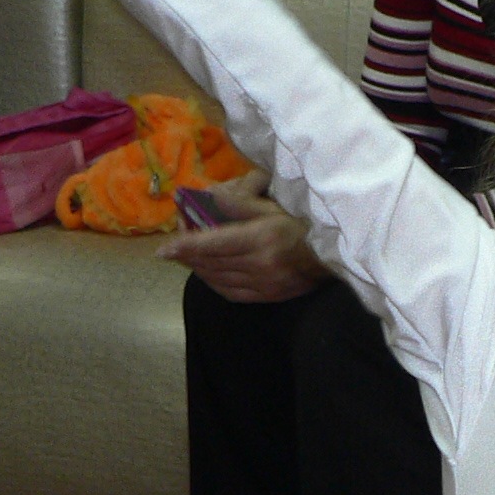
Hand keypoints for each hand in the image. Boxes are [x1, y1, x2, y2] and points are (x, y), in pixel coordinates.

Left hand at [161, 169, 326, 303]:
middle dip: (188, 255)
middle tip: (172, 246)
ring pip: (218, 279)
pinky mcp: (267, 296)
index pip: (216, 243)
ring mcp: (265, 284)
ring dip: (197, 269)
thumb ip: (238, 204)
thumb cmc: (301, 224)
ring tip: (184, 258)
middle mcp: (261, 263)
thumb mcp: (272, 207)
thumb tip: (206, 198)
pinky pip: (231, 292)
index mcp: (263, 237)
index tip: (163, 249)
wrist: (330, 255)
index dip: (187, 246)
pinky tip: (206, 273)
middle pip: (213, 262)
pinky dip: (213, 282)